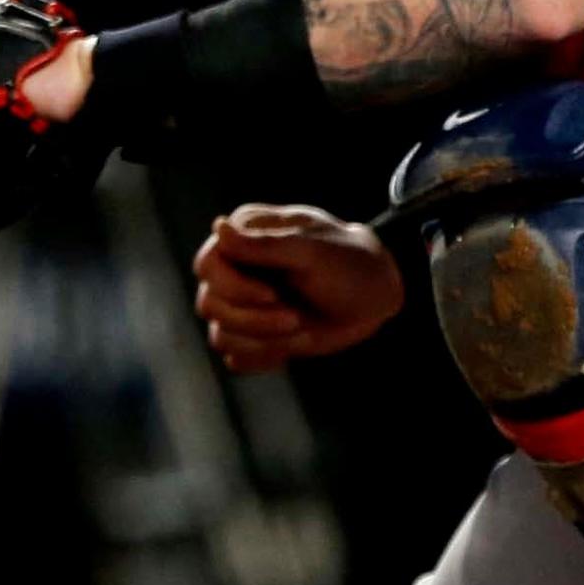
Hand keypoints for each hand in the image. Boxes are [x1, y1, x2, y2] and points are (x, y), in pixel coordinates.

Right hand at [193, 204, 403, 373]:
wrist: (375, 296)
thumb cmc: (349, 263)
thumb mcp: (312, 251)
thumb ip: (264, 244)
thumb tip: (218, 226)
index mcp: (245, 236)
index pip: (208, 264)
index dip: (234, 287)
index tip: (273, 295)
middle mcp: (235, 269)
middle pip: (210, 304)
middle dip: (254, 320)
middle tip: (296, 318)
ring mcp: (243, 303)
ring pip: (220, 335)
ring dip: (262, 341)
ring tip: (300, 329)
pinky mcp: (253, 334)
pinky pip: (235, 357)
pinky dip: (263, 357)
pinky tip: (292, 344)